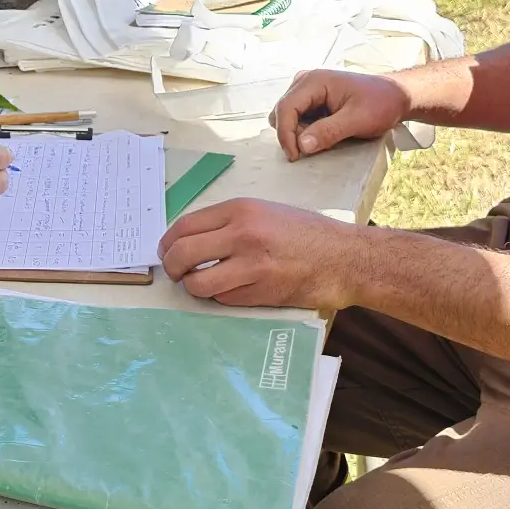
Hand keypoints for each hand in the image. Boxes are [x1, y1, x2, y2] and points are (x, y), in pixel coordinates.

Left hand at [157, 198, 361, 310]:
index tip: (166, 252)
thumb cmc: (304, 233)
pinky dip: (220, 296)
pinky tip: (231, 289)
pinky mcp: (261, 293)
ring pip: (198, 283)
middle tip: (176, 272)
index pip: (184, 226)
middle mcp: (242, 234)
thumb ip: (227, 222)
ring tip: (200, 284)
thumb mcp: (263, 212)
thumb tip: (188, 238)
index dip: (167, 243)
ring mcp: (251, 266)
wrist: (343, 258)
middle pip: (182, 253)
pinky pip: (223, 298)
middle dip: (172, 267)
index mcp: (240, 209)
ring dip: (193, 287)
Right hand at [270, 69, 408, 160]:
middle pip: (282, 111)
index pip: (285, 108)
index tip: (294, 156)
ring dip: (299, 131)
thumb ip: (328, 132)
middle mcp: (306, 81)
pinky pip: (298, 116)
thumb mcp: (357, 120)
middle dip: (292, 133)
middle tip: (314, 147)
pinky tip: (324, 132)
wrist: (397, 95)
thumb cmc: (381, 103)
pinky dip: (305, 129)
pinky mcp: (313, 98)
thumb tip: (302, 145)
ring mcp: (308, 89)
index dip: (285, 134)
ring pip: (288, 115)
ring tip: (323, 138)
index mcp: (314, 81)